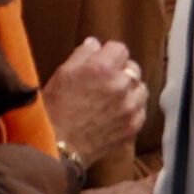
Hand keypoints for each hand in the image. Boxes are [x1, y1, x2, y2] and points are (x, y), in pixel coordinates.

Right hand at [41, 36, 146, 166]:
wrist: (54, 149)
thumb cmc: (53, 111)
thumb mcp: (61, 76)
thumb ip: (81, 55)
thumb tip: (95, 44)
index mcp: (102, 68)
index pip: (119, 49)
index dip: (109, 55)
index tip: (101, 63)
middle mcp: (121, 84)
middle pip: (133, 67)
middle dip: (120, 72)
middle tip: (105, 83)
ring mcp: (130, 106)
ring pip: (140, 89)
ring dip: (129, 91)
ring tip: (112, 100)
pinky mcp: (133, 125)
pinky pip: (141, 110)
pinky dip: (132, 111)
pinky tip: (116, 115)